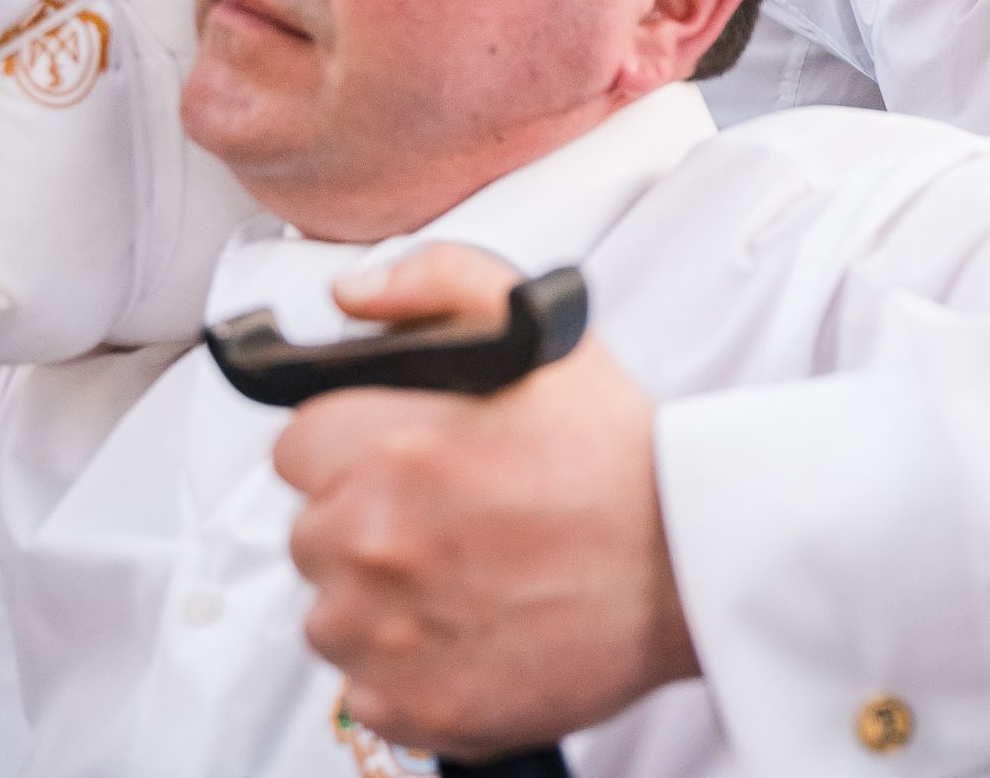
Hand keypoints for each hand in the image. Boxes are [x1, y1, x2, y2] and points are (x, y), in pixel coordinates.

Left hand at [275, 245, 697, 756]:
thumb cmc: (621, 458)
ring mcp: (387, 634)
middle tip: (448, 525)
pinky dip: (408, 673)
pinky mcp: (416, 706)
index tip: (399, 465)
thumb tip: (353, 295)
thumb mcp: (543, 335)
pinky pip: (367, 693)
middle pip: (313, 536)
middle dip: (367, 526)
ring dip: (379, 605)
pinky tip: (474, 635)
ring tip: (466, 583)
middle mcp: (371, 544)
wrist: (692, 562)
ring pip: (332, 619)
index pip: (297, 449)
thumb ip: (437, 283)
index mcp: (386, 451)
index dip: (350, 451)